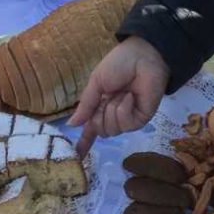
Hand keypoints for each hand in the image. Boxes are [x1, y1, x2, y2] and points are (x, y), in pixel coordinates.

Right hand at [68, 36, 169, 158]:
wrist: (142, 56)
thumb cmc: (118, 64)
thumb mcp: (96, 83)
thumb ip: (86, 105)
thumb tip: (71, 124)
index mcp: (102, 105)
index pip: (92, 128)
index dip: (84, 142)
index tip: (76, 157)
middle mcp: (114, 114)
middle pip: (100, 130)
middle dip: (99, 114)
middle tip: (106, 97)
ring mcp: (128, 118)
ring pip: (112, 129)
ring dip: (112, 109)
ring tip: (121, 93)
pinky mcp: (141, 119)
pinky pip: (125, 124)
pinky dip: (124, 109)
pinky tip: (130, 96)